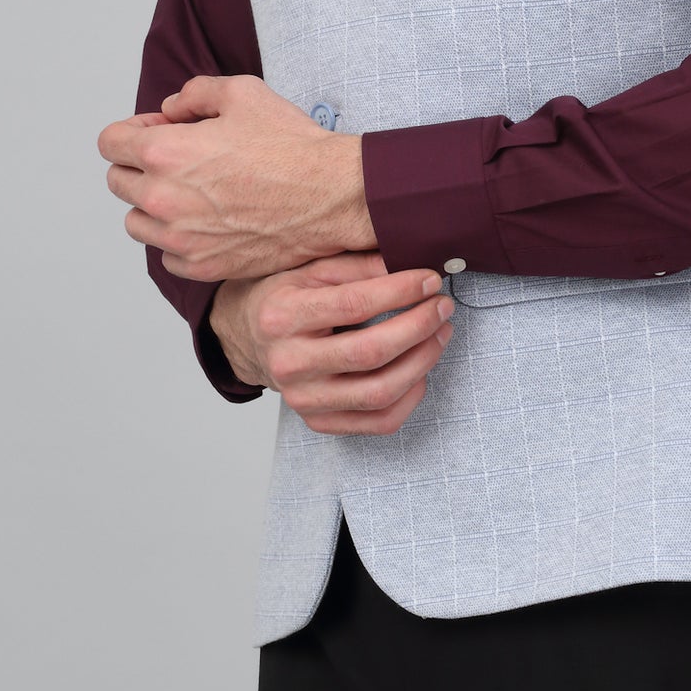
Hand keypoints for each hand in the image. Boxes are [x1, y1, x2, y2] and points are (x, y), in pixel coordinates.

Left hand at [98, 74, 376, 282]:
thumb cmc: (290, 144)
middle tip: (183, 158)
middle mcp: (162, 198)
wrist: (330, 195)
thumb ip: (193, 94)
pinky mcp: (201, 266)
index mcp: (164, 153)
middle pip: (118, 181)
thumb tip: (171, 110)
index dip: (134, 130)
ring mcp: (179, 238)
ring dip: (153, 204)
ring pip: (136, 222)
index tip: (163, 130)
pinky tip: (207, 221)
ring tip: (192, 192)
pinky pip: (166, 254)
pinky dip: (177, 238)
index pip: (110, 143)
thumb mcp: (242, 92)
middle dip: (141, 164)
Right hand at [210, 252, 455, 433]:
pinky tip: (421, 370)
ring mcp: (303, 400)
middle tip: (442, 307)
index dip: (401, 292)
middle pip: (370, 352)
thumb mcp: (312, 269)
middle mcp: (289, 363)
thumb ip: (360, 267)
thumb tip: (411, 267)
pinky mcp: (319, 422)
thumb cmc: (285, 297)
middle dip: (418, 327)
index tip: (430, 281)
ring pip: (379, 392)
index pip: (354, 305)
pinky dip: (411, 398)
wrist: (248, 338)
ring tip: (440, 334)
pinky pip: (378, 423)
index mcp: (283, 317)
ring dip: (422, 361)